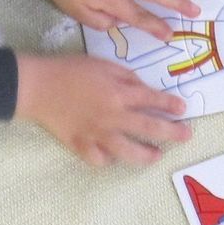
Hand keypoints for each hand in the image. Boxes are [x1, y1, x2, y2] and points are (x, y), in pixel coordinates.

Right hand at [14, 52, 190, 165]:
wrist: (38, 86)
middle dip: (172, 132)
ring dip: (147, 155)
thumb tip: (142, 89)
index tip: (182, 108)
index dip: (170, 104)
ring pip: (129, 152)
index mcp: (119, 93)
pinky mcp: (81, 146)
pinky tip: (113, 157)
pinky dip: (108, 160)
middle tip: (186, 135)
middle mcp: (114, 117)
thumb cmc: (69, 70)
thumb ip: (125, 77)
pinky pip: (100, 160)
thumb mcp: (102, 64)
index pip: (153, 100)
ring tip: (157, 155)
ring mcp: (98, 135)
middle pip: (150, 128)